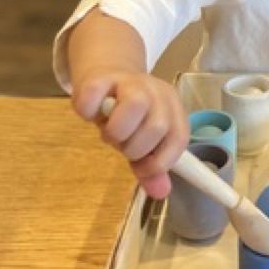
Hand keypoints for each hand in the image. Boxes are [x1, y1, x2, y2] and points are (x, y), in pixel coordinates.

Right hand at [72, 71, 188, 198]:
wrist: (107, 76)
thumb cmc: (129, 115)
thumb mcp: (144, 142)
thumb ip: (151, 167)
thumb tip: (161, 193)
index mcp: (173, 108)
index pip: (179, 139)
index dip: (160, 162)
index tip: (141, 167)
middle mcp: (158, 91)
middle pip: (157, 127)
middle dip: (134, 148)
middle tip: (122, 143)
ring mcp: (131, 81)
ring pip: (135, 105)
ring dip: (116, 131)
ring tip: (110, 132)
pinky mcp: (102, 78)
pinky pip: (95, 98)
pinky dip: (89, 112)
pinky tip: (92, 113)